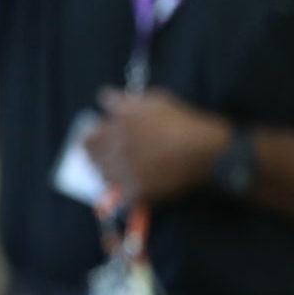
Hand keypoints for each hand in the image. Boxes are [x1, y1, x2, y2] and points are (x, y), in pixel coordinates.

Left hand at [83, 88, 230, 203]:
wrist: (205, 151)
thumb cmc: (182, 122)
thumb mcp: (154, 101)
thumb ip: (123, 100)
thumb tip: (103, 97)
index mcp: (116, 128)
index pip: (88, 139)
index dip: (92, 140)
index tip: (99, 140)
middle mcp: (115, 149)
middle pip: (91, 158)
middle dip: (96, 157)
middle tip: (106, 157)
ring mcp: (125, 172)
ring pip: (103, 177)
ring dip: (107, 173)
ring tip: (118, 171)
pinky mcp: (137, 191)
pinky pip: (119, 197)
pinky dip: (122, 194)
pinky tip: (130, 188)